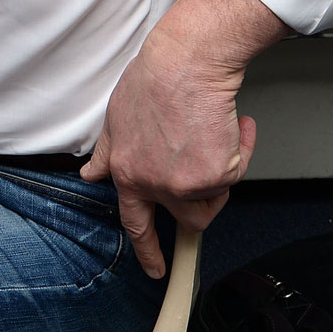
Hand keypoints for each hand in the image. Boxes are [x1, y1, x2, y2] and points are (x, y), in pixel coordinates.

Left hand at [81, 0, 285, 278]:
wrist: (184, 62)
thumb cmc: (153, 80)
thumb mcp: (115, 119)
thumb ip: (107, 153)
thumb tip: (91, 174)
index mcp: (126, 172)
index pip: (134, 222)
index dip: (147, 250)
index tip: (155, 269)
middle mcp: (153, 184)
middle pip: (190, 219)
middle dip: (205, 204)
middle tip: (213, 181)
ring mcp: (184, 184)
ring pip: (216, 197)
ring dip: (222, 171)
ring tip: (213, 134)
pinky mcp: (215, 175)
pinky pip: (238, 172)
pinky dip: (242, 147)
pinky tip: (232, 124)